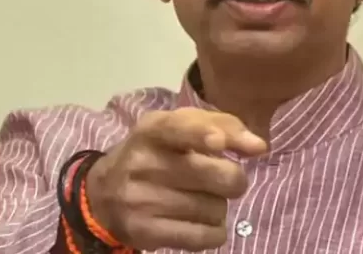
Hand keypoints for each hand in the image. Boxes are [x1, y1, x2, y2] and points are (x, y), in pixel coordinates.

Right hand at [84, 108, 267, 250]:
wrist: (104, 193)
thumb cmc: (158, 152)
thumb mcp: (180, 127)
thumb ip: (224, 126)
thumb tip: (259, 146)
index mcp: (153, 130)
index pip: (177, 129)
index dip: (201, 135)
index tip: (219, 143)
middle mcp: (143, 163)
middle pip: (213, 175)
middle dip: (233, 179)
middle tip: (225, 180)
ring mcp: (141, 200)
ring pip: (214, 208)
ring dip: (219, 205)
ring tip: (201, 198)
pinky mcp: (145, 233)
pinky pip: (203, 237)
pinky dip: (215, 232)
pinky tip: (202, 221)